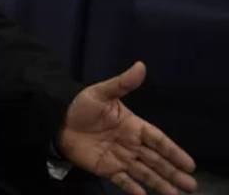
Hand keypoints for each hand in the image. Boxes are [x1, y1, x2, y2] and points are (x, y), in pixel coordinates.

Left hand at [57, 61, 196, 194]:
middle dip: (173, 172)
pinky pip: (123, 180)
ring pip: (144, 172)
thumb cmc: (80, 105)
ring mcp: (119, 157)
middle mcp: (131, 144)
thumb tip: (140, 65)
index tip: (189, 163)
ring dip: (160, 183)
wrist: (55, 119)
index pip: (158, 140)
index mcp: (133, 126)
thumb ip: (122, 83)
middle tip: (191, 185)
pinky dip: (133, 189)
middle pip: (156, 160)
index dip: (174, 151)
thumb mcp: (101, 93)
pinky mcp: (106, 168)